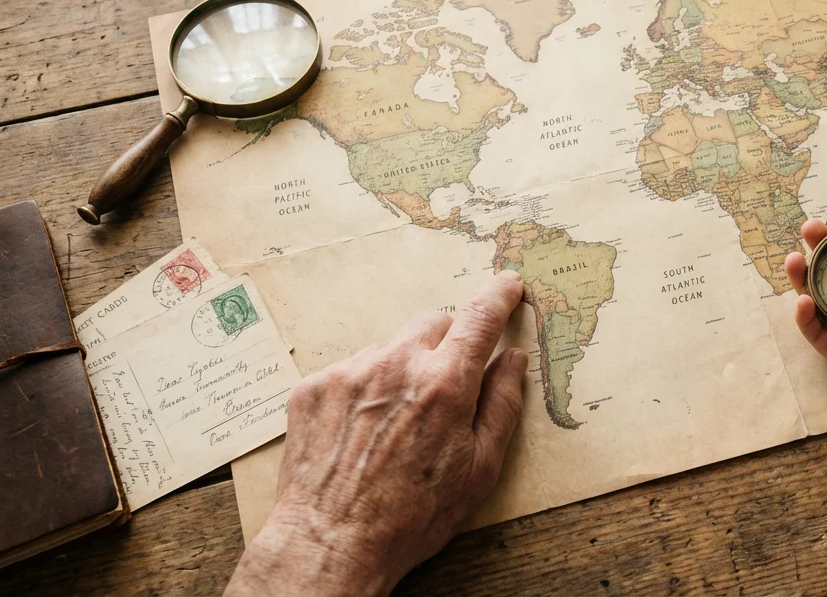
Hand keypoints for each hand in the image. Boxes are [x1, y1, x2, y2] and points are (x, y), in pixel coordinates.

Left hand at [225, 272, 528, 596]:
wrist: (330, 542)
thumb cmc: (411, 516)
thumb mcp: (479, 469)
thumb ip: (502, 405)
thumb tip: (512, 360)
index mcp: (444, 384)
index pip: (479, 319)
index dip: (499, 296)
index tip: (507, 285)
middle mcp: (395, 365)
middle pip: (432, 323)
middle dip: (446, 344)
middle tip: (445, 387)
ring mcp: (349, 372)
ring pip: (389, 348)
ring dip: (401, 370)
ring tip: (394, 426)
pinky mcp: (314, 387)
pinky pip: (351, 370)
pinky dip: (363, 390)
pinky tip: (362, 432)